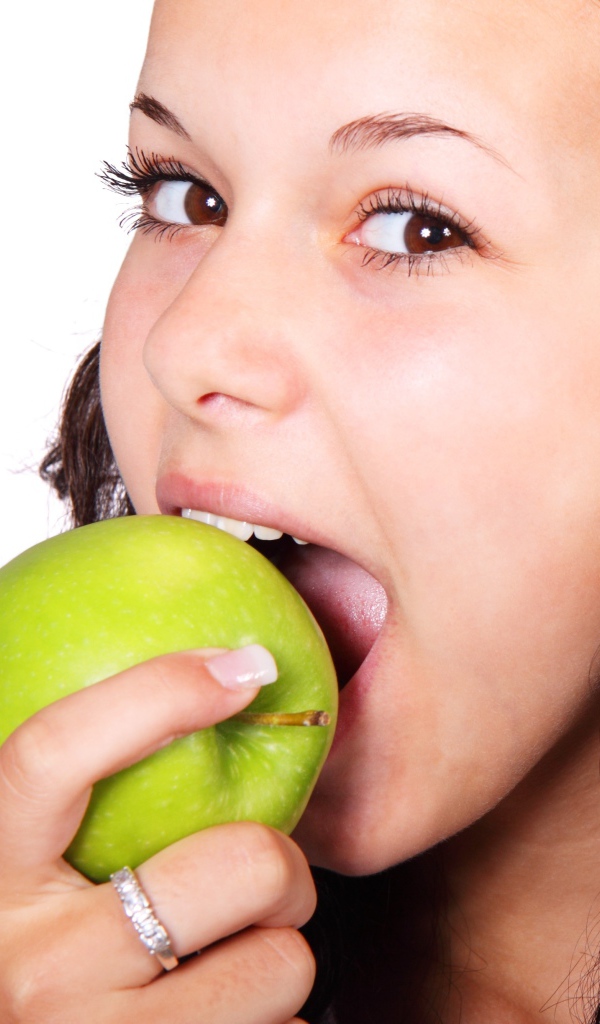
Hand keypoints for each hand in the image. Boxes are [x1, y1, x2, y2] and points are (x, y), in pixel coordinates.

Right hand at [0, 650, 316, 1022]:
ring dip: (276, 960)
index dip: (159, 690)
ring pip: (282, 962)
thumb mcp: (28, 879)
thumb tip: (199, 676)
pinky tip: (222, 1023)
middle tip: (262, 883)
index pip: (55, 753)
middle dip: (283, 868)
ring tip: (226, 969)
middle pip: (243, 864)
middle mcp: (36, 971)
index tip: (246, 667)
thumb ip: (71, 806)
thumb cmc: (43, 972)